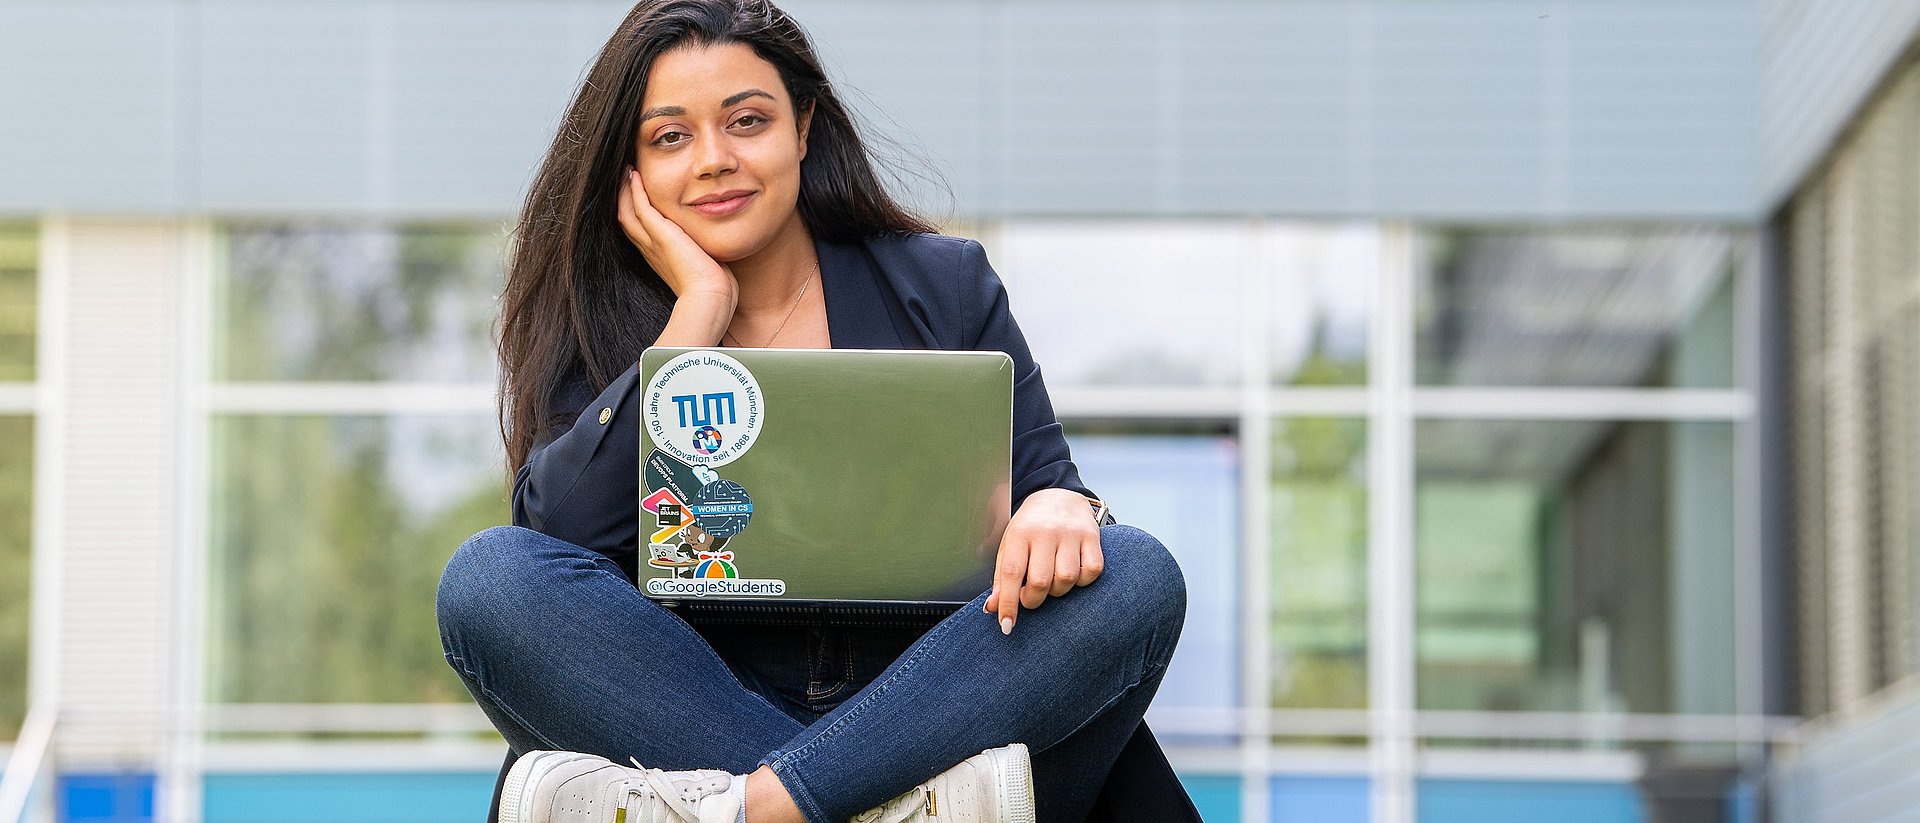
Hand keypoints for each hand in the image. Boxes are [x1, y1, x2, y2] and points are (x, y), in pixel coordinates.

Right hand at [617, 166, 736, 304]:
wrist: (710, 297)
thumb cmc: (713, 288)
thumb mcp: (705, 265)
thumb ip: (704, 253)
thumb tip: (716, 250)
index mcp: (660, 257)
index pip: (640, 231)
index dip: (635, 212)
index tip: (637, 195)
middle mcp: (651, 250)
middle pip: (626, 220)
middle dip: (623, 198)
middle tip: (624, 177)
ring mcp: (653, 243)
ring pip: (627, 212)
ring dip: (625, 191)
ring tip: (626, 171)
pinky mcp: (660, 235)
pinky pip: (641, 207)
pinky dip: (636, 191)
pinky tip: (635, 175)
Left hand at [985, 488, 1104, 634]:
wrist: (1058, 496)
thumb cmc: (1030, 526)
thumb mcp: (1010, 545)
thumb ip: (1002, 578)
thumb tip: (993, 608)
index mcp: (1020, 533)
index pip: (1012, 573)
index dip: (1008, 603)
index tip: (1006, 626)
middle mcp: (1046, 532)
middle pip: (1041, 581)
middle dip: (1033, 600)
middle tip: (1030, 596)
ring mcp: (1071, 533)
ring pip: (1067, 579)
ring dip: (1058, 591)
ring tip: (1051, 581)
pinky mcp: (1092, 537)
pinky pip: (1091, 571)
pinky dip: (1082, 581)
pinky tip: (1073, 573)